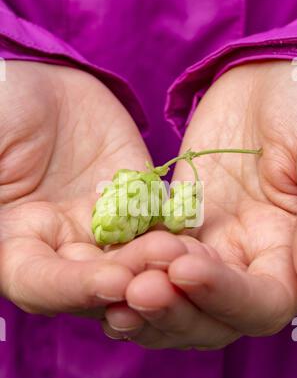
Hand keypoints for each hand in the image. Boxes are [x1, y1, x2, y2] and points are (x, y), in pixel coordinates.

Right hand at [0, 62, 191, 316]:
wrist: (48, 88)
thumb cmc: (3, 107)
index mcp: (15, 241)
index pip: (40, 284)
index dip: (73, 289)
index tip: (114, 282)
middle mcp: (61, 246)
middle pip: (96, 284)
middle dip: (129, 280)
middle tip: (161, 268)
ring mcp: (102, 229)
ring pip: (132, 261)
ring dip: (157, 264)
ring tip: (181, 253)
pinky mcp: (136, 207)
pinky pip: (158, 227)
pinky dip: (177, 235)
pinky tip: (196, 238)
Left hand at [104, 61, 296, 348]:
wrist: (260, 85)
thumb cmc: (296, 110)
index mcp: (289, 257)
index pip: (261, 305)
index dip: (224, 297)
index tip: (185, 268)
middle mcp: (249, 265)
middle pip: (212, 318)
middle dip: (174, 309)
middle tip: (137, 289)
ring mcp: (210, 251)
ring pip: (176, 299)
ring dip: (145, 301)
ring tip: (113, 288)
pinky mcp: (176, 232)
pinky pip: (149, 261)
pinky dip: (127, 272)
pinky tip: (102, 275)